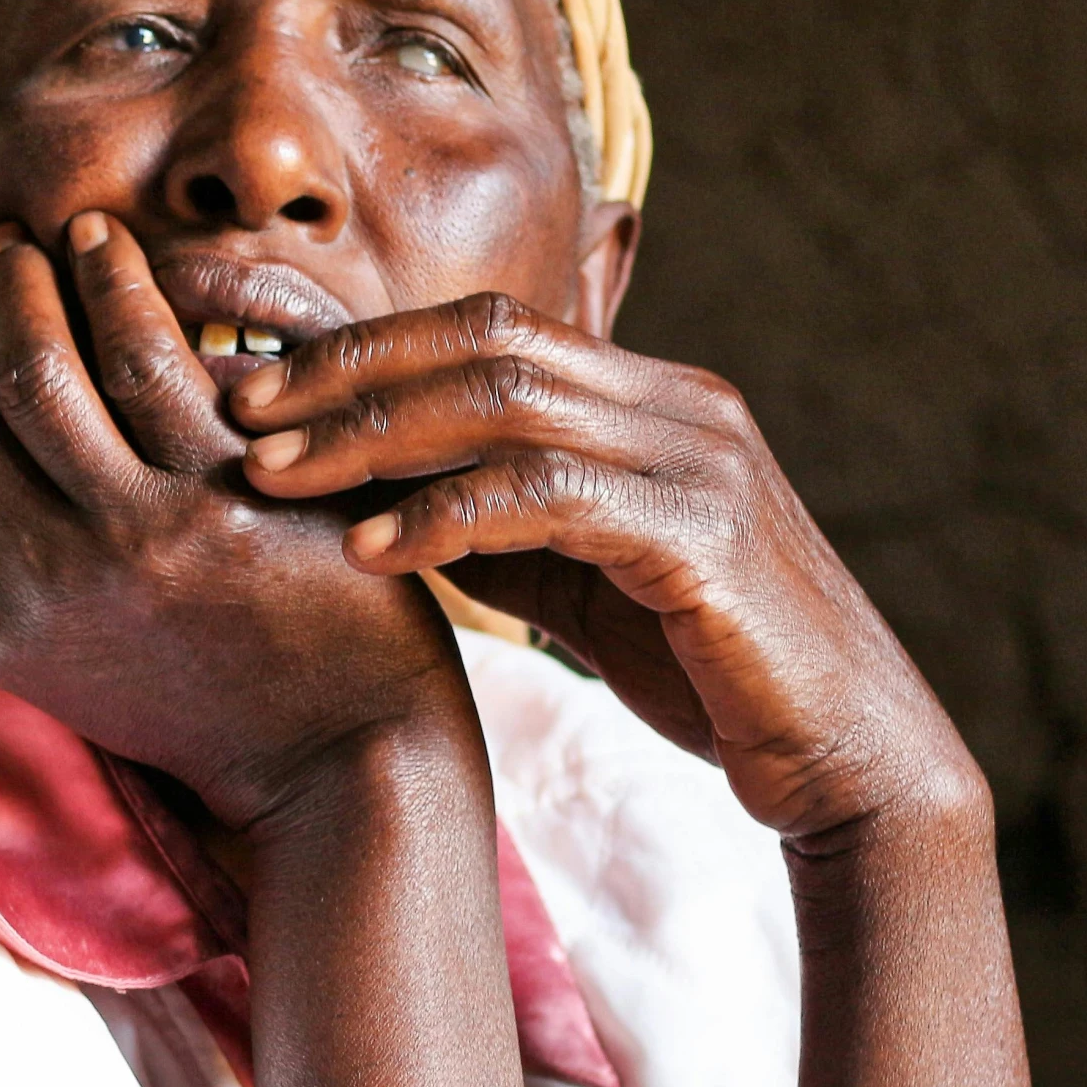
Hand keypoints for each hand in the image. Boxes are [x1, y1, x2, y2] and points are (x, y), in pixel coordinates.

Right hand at [0, 214, 474, 830]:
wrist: (343, 763)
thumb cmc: (217, 702)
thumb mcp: (77, 669)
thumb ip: (12, 578)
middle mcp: (40, 583)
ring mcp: (127, 540)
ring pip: (33, 368)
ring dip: (23, 283)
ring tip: (44, 243)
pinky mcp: (217, 500)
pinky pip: (141, 356)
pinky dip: (112, 284)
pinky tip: (110, 248)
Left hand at [231, 293, 974, 842]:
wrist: (847, 757)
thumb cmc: (710, 670)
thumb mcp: (586, 581)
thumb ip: (505, 527)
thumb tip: (384, 503)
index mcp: (650, 401)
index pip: (486, 330)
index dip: (365, 348)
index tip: (259, 388)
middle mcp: (679, 405)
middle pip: (485, 341)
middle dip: (349, 373)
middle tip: (240, 414)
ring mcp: (699, 460)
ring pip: (510, 402)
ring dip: (374, 437)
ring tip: (273, 479)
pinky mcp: (705, 534)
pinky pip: (552, 499)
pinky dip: (449, 518)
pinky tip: (371, 553)